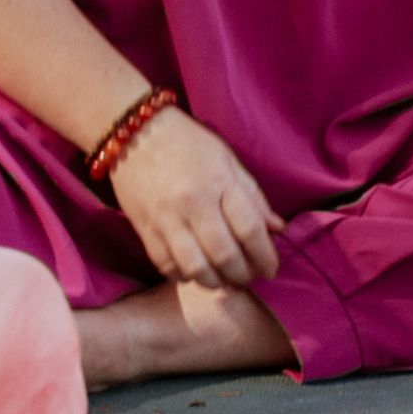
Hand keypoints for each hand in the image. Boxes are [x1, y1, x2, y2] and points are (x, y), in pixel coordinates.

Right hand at [108, 109, 284, 290]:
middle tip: (248, 277)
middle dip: (243, 275)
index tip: (271, 269)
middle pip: (225, 255)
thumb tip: (277, 229)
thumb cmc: (187, 144)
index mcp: (220, 182)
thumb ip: (253, 196)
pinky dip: (184, 277)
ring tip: (224, 280)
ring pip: (196, 268)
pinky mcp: (144, 228)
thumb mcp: (227, 160)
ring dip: (215, 282)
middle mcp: (194, 203)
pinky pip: (166, 266)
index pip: (250, 230)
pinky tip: (194, 272)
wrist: (135, 132)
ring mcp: (166, 218)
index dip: (265, 256)